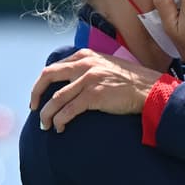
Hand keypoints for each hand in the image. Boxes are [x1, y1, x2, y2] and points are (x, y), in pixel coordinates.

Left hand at [29, 49, 160, 132]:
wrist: (150, 90)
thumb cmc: (131, 81)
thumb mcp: (107, 65)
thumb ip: (89, 67)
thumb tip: (71, 80)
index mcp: (86, 56)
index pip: (54, 67)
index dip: (42, 83)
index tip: (39, 96)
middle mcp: (85, 65)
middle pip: (48, 77)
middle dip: (36, 94)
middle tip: (33, 108)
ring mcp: (88, 80)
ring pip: (55, 99)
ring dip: (47, 115)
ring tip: (46, 126)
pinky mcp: (93, 96)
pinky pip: (68, 111)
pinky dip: (60, 121)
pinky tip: (60, 128)